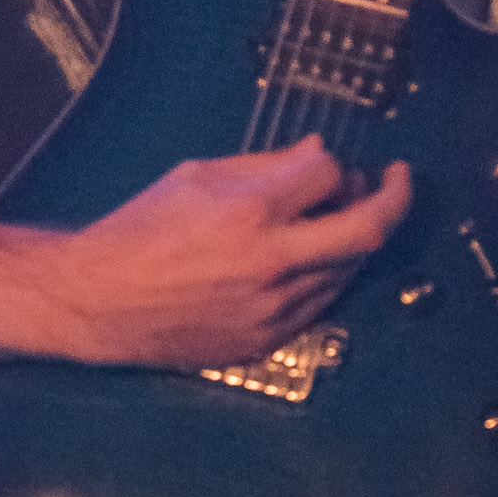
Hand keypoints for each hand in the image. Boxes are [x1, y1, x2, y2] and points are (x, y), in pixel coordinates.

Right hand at [37, 134, 411, 368]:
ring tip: (341, 216)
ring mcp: (274, 309)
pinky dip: (328, 273)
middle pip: (367, 228)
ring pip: (349, 267)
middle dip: (393, 197)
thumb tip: (319, 156)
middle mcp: (271, 262)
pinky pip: (322, 302)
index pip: (329, 173)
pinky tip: (312, 258)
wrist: (101, 302)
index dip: (331, 161)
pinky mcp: (269, 340)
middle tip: (396, 179)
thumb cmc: (141, 229)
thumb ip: (265, 166)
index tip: (324, 161)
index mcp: (249, 211)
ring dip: (355, 236)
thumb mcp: (197, 176)